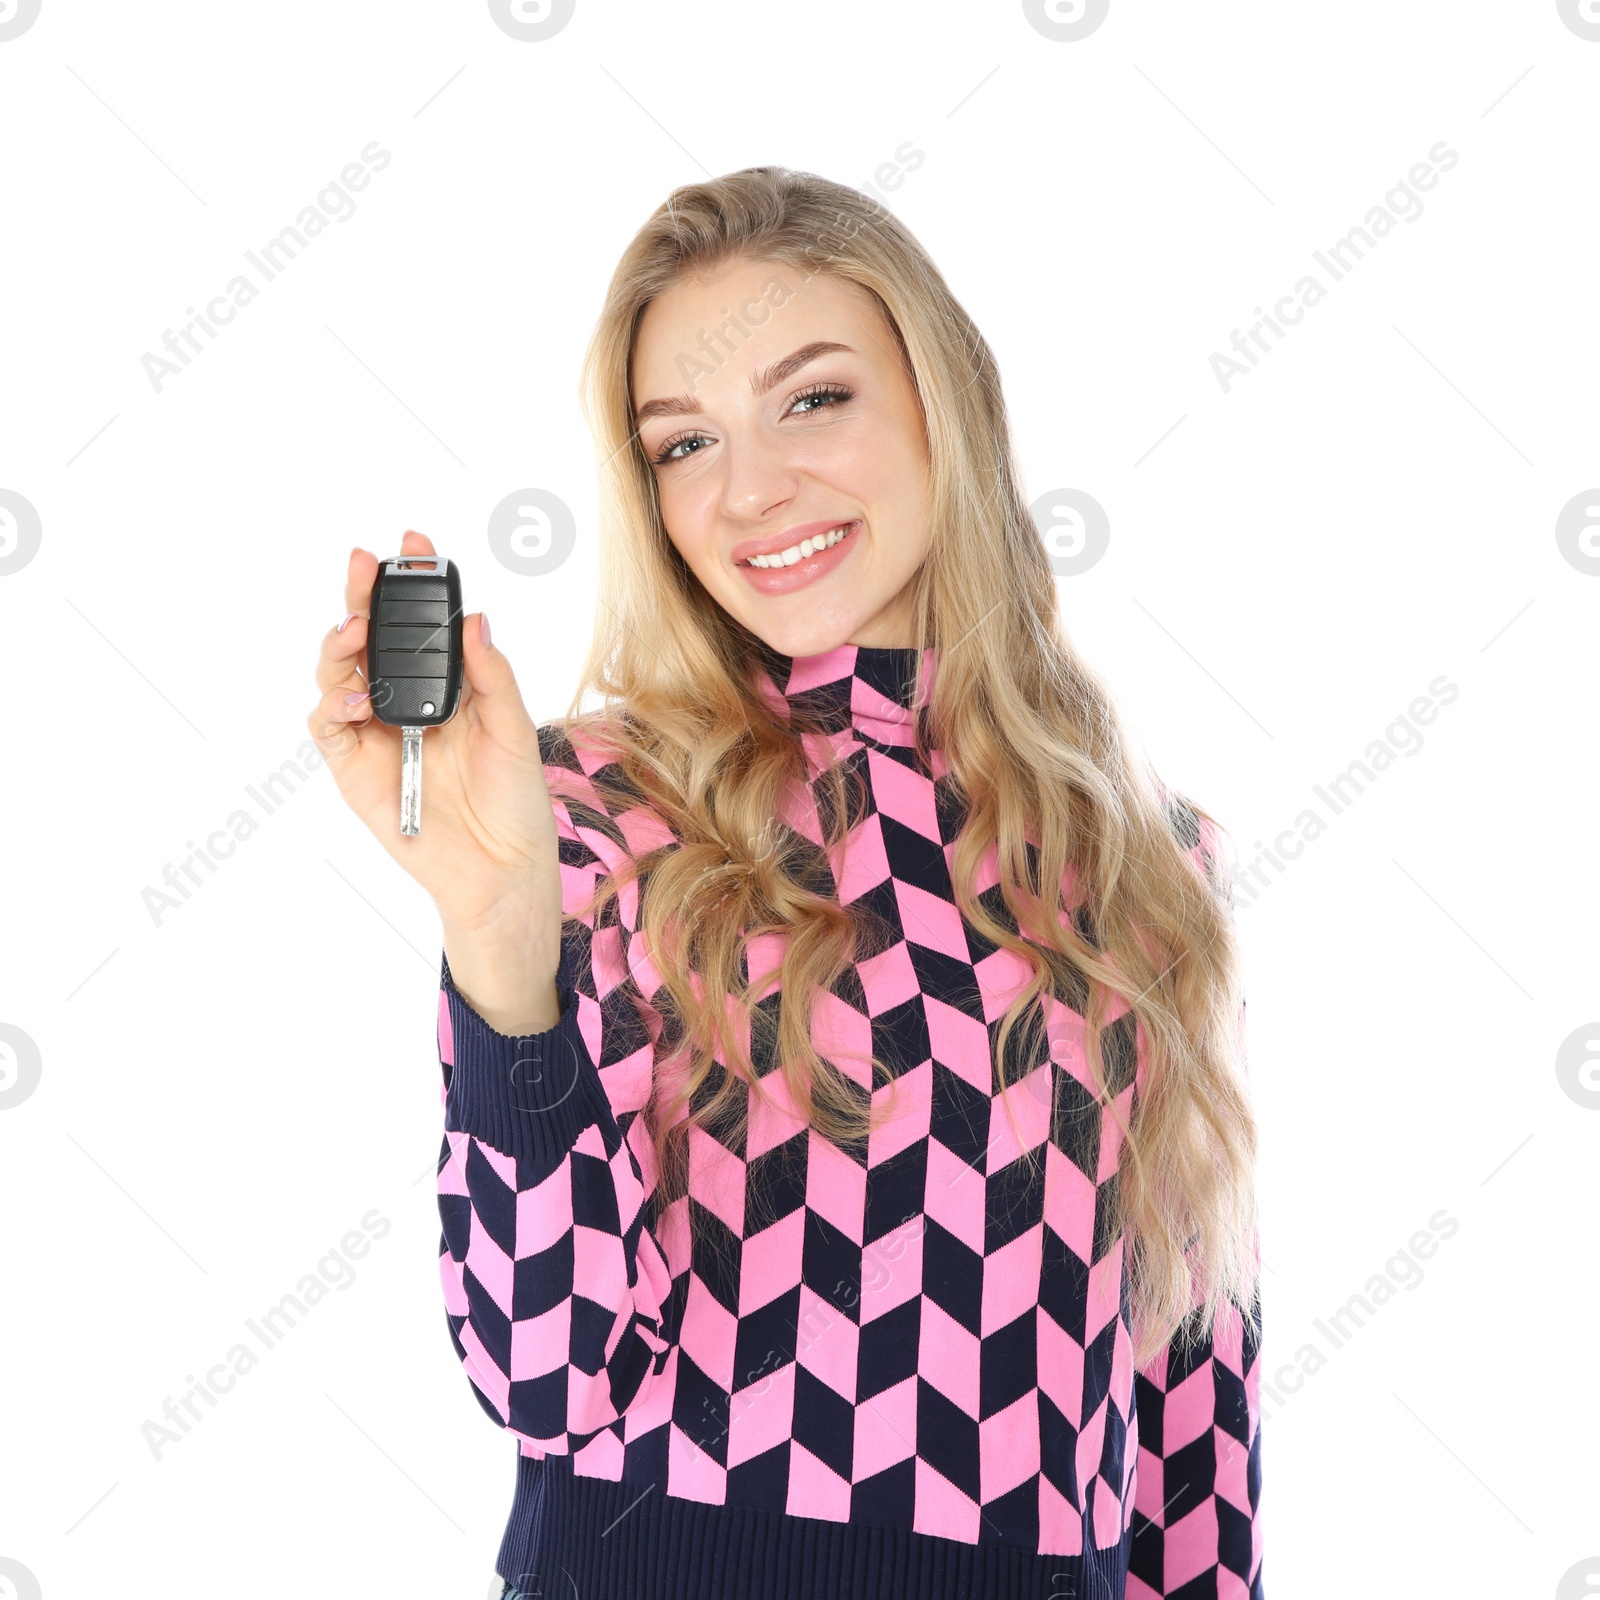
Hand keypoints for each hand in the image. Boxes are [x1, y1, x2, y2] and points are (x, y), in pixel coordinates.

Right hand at [307, 531, 563, 976]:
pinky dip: (333, 702)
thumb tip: (474, 617)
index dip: (413, 583)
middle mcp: (406, 701)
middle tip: (363, 563)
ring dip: (340, 644)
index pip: (422, 623)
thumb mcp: (513, 729)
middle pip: (371, 637)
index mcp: (448, 685)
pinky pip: (328, 725)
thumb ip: (490, 674)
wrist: (500, 868)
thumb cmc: (514, 800)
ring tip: (355, 628)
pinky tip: (357, 696)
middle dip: (362, 594)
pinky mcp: (354, 767)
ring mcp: (375, 732)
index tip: (415, 543)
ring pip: (339, 672)